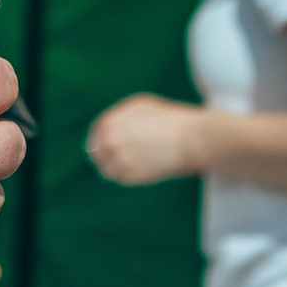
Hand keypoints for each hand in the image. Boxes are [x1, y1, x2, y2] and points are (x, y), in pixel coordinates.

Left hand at [86, 93, 205, 185]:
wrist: (190, 138)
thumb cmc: (171, 120)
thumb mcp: (142, 107)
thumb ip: (122, 117)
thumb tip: (112, 129)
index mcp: (111, 121)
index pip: (96, 135)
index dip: (101, 141)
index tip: (107, 147)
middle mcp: (110, 139)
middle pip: (97, 154)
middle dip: (106, 156)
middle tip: (119, 159)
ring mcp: (118, 158)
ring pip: (107, 170)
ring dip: (116, 169)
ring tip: (134, 165)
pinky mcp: (129, 176)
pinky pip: (122, 179)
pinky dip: (130, 176)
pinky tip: (144, 169)